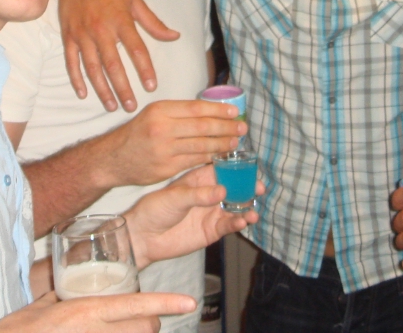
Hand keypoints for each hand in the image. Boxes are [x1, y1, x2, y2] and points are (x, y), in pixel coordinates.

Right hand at [0, 289, 196, 331]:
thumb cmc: (18, 330)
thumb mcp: (43, 306)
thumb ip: (61, 295)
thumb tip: (69, 287)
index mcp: (88, 309)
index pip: (137, 304)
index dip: (167, 303)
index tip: (189, 303)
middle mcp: (96, 329)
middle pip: (146, 326)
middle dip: (150, 322)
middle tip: (143, 320)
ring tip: (128, 328)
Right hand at [57, 0, 178, 112]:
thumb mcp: (135, 1)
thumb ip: (154, 23)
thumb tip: (174, 37)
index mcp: (121, 20)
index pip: (137, 49)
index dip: (145, 69)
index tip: (151, 86)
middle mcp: (101, 30)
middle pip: (113, 65)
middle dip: (122, 88)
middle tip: (130, 106)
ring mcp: (83, 34)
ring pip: (93, 68)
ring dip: (102, 89)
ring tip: (111, 105)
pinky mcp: (68, 36)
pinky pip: (72, 62)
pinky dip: (77, 79)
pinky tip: (84, 94)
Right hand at [103, 100, 246, 187]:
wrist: (113, 158)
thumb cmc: (138, 133)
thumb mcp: (153, 114)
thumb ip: (178, 112)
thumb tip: (211, 110)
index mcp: (160, 110)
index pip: (197, 108)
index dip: (219, 110)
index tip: (235, 112)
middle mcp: (162, 129)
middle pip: (202, 127)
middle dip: (226, 128)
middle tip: (243, 128)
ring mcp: (164, 150)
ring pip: (201, 145)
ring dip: (222, 144)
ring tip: (236, 142)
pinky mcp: (166, 168)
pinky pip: (194, 161)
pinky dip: (210, 158)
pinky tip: (220, 156)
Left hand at [126, 164, 262, 268]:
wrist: (143, 236)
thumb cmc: (155, 209)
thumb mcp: (175, 197)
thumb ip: (199, 195)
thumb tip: (223, 191)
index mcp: (199, 179)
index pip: (222, 169)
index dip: (237, 167)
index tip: (251, 167)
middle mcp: (208, 193)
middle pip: (234, 188)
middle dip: (248, 187)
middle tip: (259, 188)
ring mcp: (211, 212)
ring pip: (235, 207)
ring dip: (246, 207)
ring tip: (253, 210)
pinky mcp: (211, 230)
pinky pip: (228, 225)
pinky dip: (238, 223)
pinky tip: (243, 221)